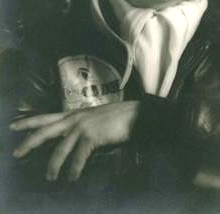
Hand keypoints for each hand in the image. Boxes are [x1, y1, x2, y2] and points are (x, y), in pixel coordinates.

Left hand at [10, 101, 139, 181]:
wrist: (133, 115)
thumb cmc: (116, 117)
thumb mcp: (94, 118)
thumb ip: (81, 125)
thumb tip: (72, 138)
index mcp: (73, 114)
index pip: (46, 117)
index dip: (29, 121)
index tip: (13, 126)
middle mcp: (74, 118)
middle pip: (45, 131)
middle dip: (29, 142)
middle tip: (16, 153)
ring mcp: (82, 126)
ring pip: (59, 149)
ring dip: (53, 166)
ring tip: (50, 177)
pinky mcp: (91, 136)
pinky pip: (78, 158)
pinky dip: (73, 169)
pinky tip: (71, 178)